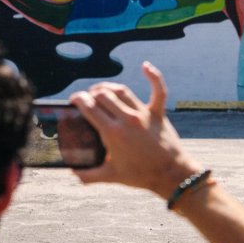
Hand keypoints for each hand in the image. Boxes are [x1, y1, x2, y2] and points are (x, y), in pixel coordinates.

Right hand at [70, 62, 202, 199]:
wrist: (170, 174)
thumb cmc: (140, 176)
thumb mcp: (110, 176)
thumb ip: (88, 175)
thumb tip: (73, 172)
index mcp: (112, 132)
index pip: (90, 107)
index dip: (79, 99)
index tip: (74, 100)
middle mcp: (127, 119)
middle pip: (103, 96)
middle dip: (91, 93)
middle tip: (86, 98)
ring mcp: (143, 114)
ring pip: (122, 91)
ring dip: (109, 87)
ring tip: (100, 90)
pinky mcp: (158, 113)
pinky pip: (158, 90)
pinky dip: (153, 76)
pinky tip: (146, 66)